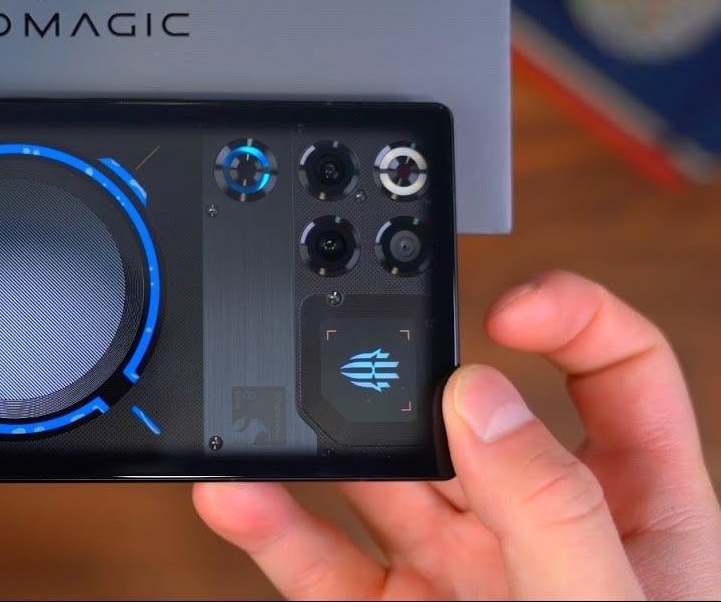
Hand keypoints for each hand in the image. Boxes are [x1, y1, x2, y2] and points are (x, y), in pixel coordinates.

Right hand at [195, 271, 720, 598]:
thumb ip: (555, 508)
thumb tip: (482, 399)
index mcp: (637, 506)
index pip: (613, 372)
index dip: (568, 317)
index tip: (507, 308)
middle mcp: (540, 525)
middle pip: (465, 419)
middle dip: (405, 386)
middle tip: (355, 361)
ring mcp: (461, 571)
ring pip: (379, 484)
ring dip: (319, 447)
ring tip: (267, 420)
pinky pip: (324, 561)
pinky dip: (276, 528)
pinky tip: (240, 499)